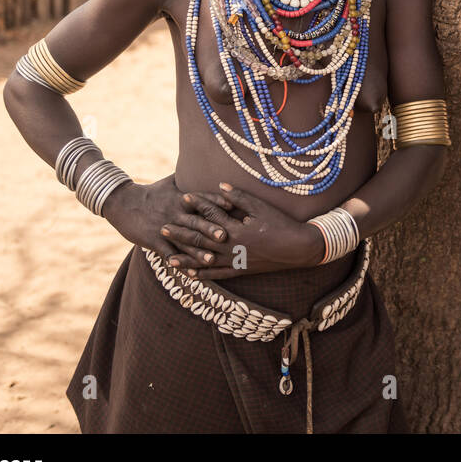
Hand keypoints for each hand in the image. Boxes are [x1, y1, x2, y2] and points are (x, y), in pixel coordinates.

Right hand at [101, 173, 232, 261]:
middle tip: (225, 236)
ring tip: (211, 260)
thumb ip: (188, 177)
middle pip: (195, 221)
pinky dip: (179, 263)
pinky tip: (190, 274)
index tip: (233, 205)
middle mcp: (175, 213)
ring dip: (197, 252)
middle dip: (210, 229)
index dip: (217, 202)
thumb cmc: (151, 192)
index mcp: (181, 198)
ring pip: (183, 240)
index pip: (202, 199)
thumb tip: (203, 162)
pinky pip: (168, 254)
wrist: (122, 203)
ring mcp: (165, 228)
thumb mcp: (169, 182)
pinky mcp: (154, 240)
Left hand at [165, 182, 322, 279]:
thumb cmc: (281, 224)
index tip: (182, 198)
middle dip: (181, 234)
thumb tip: (220, 186)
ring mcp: (235, 261)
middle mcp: (231, 247)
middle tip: (162, 229)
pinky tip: (191, 274)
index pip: (211, 215)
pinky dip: (204, 274)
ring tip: (168, 258)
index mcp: (235, 230)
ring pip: (205, 261)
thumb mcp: (261, 208)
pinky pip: (218, 274)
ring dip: (186, 259)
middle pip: (201, 240)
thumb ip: (239, 197)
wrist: (298, 248)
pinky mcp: (241, 270)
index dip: (197, 205)